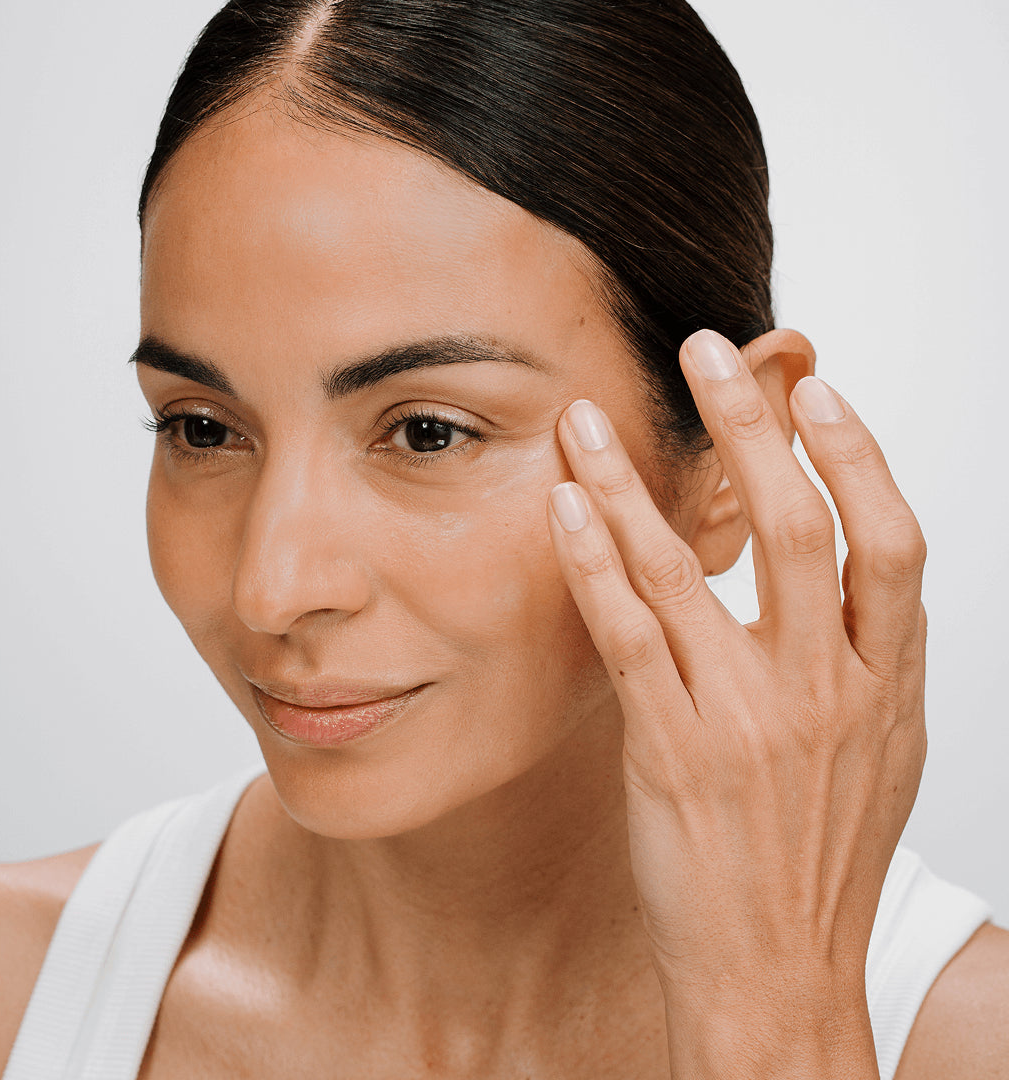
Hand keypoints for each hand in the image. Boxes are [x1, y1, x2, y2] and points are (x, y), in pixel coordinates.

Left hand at [546, 329, 926, 1077]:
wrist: (779, 971)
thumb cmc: (820, 857)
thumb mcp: (881, 753)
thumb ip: (876, 660)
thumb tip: (870, 574)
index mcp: (886, 686)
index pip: (890, 543)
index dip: (857, 455)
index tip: (815, 389)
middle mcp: (824, 692)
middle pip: (802, 530)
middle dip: (752, 428)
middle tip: (705, 353)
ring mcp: (746, 721)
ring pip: (691, 572)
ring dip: (635, 482)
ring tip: (591, 418)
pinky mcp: (673, 752)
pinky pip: (627, 636)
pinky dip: (595, 562)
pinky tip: (567, 506)